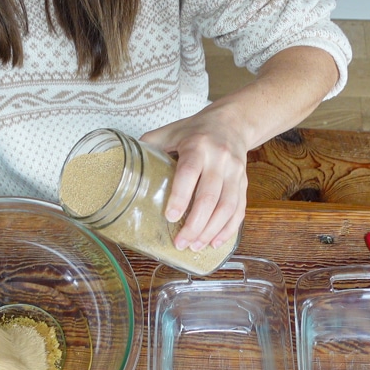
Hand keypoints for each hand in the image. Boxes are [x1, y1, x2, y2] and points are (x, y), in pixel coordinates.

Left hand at [140, 110, 247, 250]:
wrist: (232, 122)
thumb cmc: (197, 130)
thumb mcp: (172, 131)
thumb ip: (150, 145)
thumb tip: (124, 165)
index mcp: (197, 146)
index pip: (189, 173)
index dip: (180, 197)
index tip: (170, 217)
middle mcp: (219, 159)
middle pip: (209, 197)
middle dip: (195, 224)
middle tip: (181, 243)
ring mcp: (235, 172)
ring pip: (227, 207)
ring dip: (211, 231)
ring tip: (195, 246)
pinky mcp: (244, 183)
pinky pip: (239, 209)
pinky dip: (228, 229)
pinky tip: (215, 242)